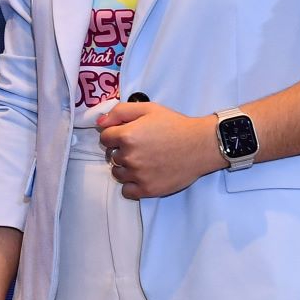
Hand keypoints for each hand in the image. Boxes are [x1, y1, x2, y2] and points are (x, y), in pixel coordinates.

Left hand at [95, 99, 220, 198]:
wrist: (200, 145)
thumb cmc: (175, 125)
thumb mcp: (148, 109)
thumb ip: (120, 112)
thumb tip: (99, 123)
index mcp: (127, 136)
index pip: (104, 138)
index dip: (114, 134)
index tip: (127, 134)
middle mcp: (129, 157)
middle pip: (112, 156)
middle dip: (121, 150)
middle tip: (140, 147)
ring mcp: (138, 175)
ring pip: (118, 173)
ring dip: (125, 168)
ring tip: (143, 161)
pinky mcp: (148, 190)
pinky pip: (126, 191)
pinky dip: (131, 185)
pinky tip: (142, 176)